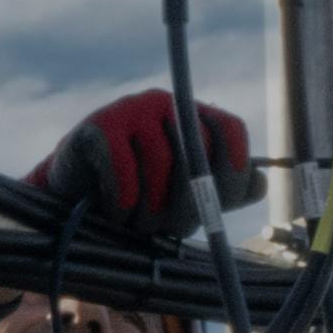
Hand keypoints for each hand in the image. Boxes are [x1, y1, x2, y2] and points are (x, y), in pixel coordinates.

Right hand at [36, 89, 254, 247]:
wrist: (72, 193)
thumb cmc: (137, 193)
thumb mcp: (183, 193)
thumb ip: (222, 188)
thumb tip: (260, 183)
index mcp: (192, 114)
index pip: (230, 130)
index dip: (233, 168)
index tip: (217, 203)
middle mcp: (165, 104)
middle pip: (196, 154)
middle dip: (186, 204)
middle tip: (169, 228)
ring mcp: (131, 109)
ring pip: (160, 165)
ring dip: (151, 208)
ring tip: (138, 225)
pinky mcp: (99, 125)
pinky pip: (124, 168)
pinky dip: (124, 202)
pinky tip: (117, 215)